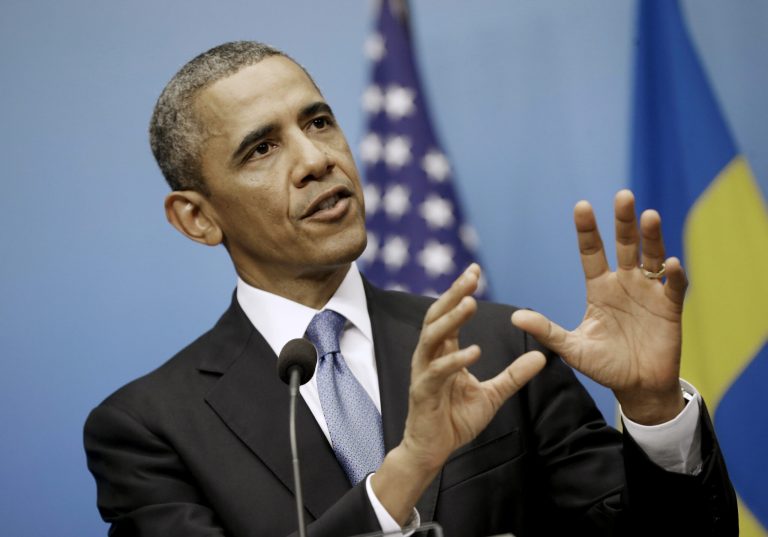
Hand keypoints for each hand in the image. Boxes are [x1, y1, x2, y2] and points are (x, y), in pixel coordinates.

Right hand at [372, 264, 544, 523]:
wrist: (433, 450)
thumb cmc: (455, 419)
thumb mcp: (493, 395)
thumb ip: (514, 375)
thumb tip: (542, 357)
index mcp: (444, 352)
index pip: (451, 315)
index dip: (461, 292)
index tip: (476, 270)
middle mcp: (430, 356)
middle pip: (438, 316)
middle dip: (454, 294)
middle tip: (471, 275)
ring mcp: (424, 372)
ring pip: (432, 337)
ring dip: (451, 319)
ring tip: (470, 303)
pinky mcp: (423, 391)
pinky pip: (438, 371)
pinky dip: (455, 360)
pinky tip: (474, 352)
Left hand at [511, 190, 687, 424]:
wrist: (636, 387)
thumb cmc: (604, 365)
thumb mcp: (572, 348)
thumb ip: (547, 331)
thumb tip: (515, 317)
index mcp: (599, 288)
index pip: (591, 252)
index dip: (587, 230)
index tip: (581, 206)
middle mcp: (624, 283)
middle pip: (624, 245)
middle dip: (623, 221)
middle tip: (623, 195)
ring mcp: (648, 293)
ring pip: (651, 257)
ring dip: (651, 238)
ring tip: (649, 216)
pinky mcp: (670, 308)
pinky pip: (673, 287)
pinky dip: (674, 275)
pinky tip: (670, 264)